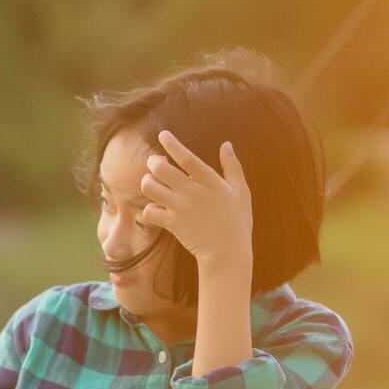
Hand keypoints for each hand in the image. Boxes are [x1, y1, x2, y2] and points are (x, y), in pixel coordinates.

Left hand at [140, 130, 253, 275]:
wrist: (228, 253)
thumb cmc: (237, 221)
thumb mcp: (241, 191)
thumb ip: (233, 167)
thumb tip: (226, 145)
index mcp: (211, 181)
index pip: (186, 158)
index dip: (172, 144)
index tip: (163, 135)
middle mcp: (193, 192)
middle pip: (161, 169)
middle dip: (153, 162)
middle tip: (155, 163)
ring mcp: (181, 208)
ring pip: (150, 187)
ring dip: (147, 183)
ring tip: (153, 184)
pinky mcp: (172, 224)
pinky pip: (149, 211)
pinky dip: (149, 209)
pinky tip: (156, 208)